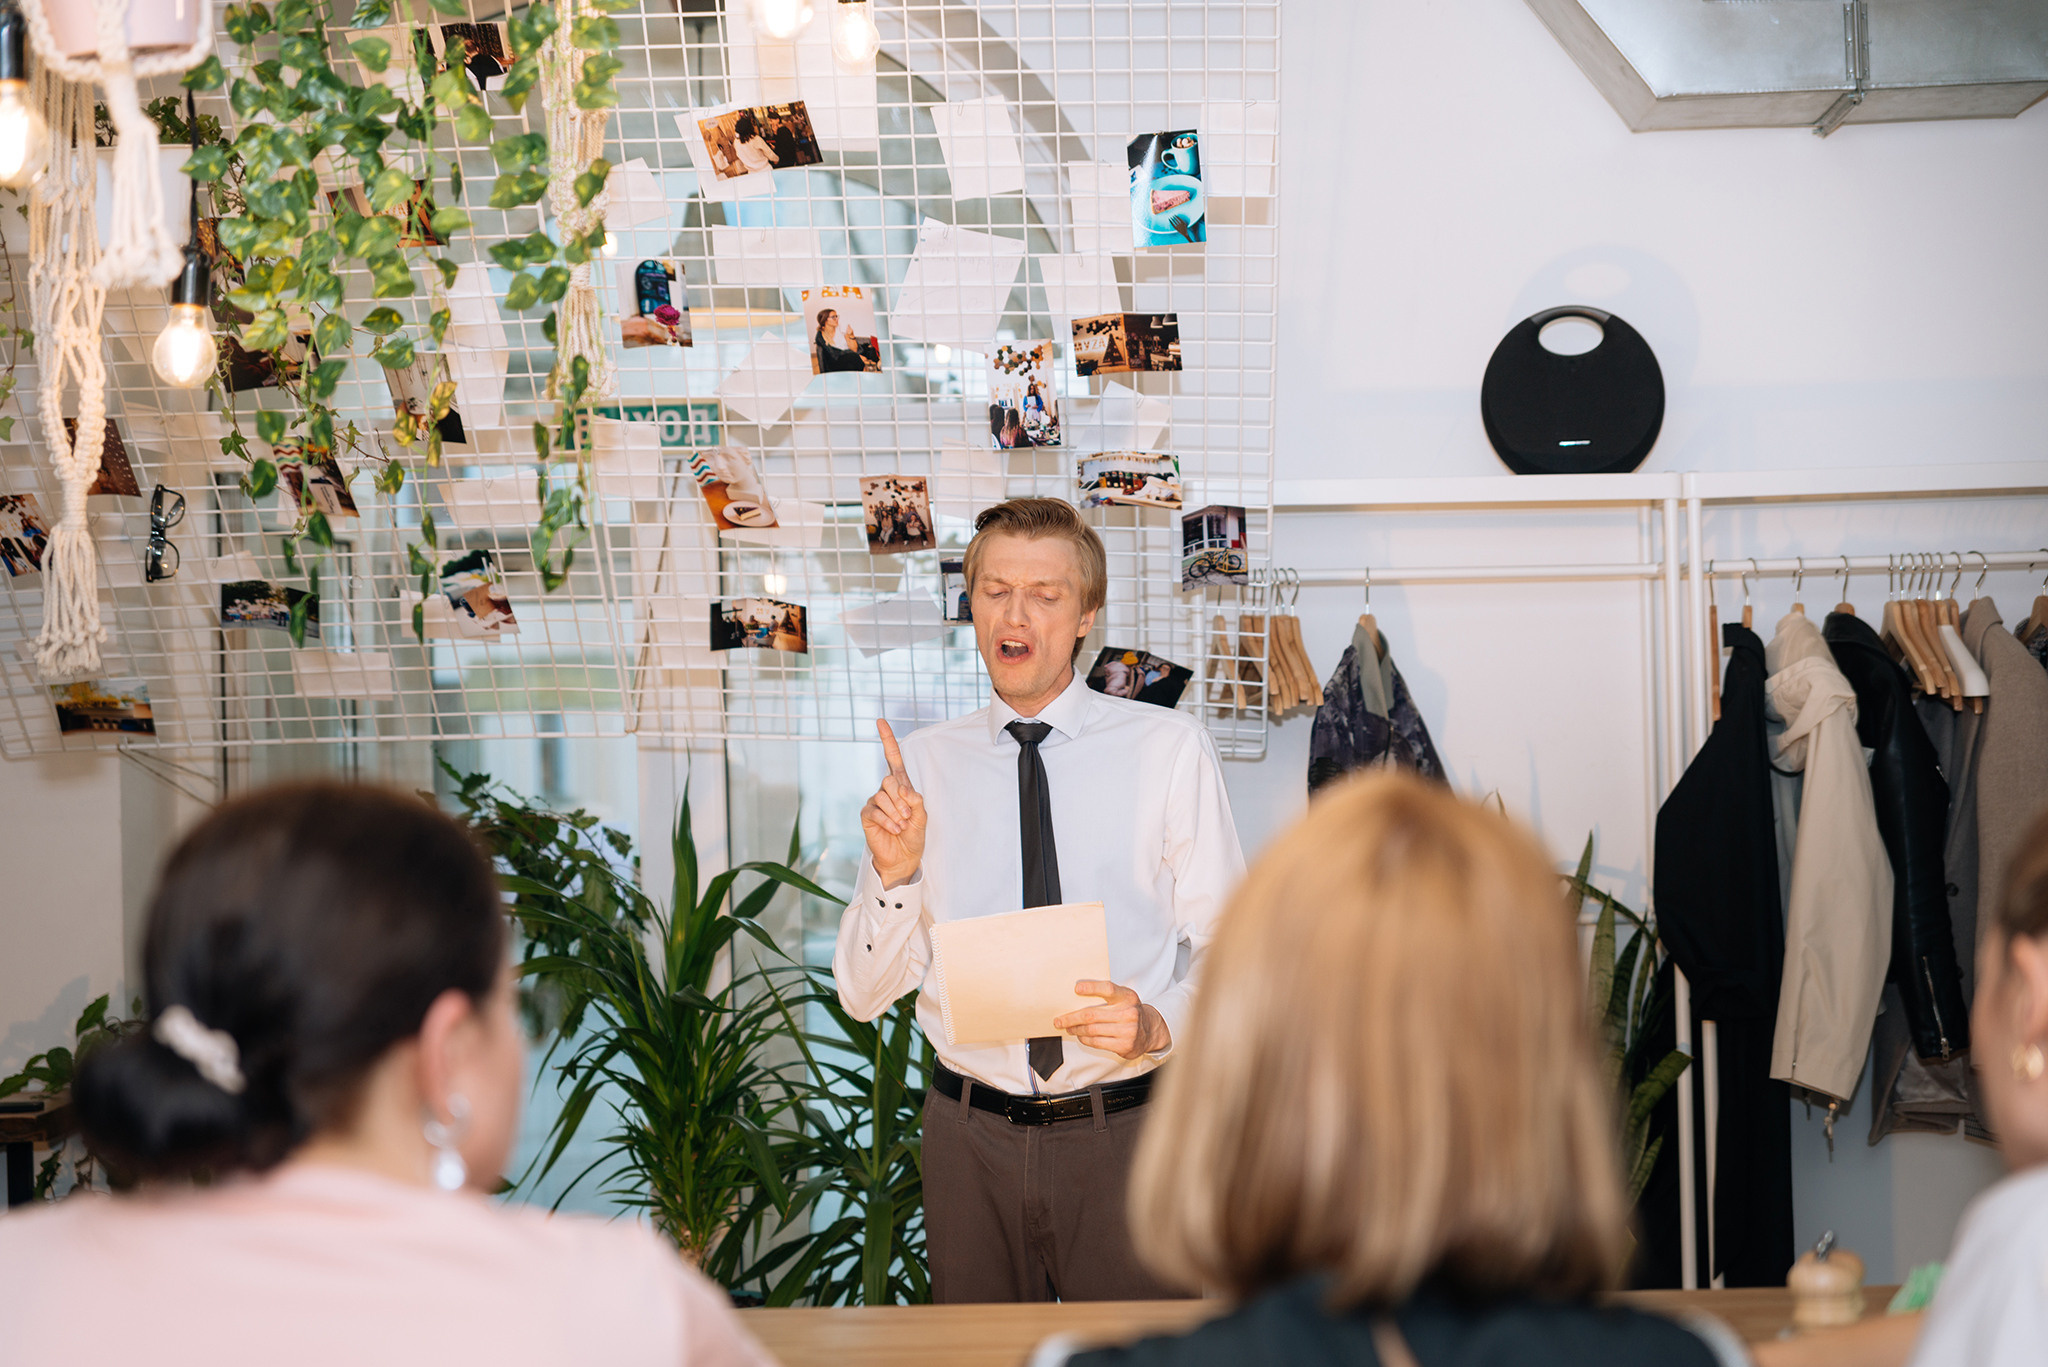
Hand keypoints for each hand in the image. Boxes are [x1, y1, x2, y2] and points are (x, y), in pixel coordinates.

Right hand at [860, 719, 925, 887]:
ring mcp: (874, 801)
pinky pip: (875, 811)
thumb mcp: (922, 817)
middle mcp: (886, 790)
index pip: (893, 758)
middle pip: (890, 780)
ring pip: (883, 796)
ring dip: (896, 813)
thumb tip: (904, 789)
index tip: (880, 721)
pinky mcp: (867, 814)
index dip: (887, 740)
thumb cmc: (913, 835)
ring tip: (901, 826)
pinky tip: (893, 829)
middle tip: (907, 817)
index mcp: (901, 786)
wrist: (903, 857)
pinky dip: (887, 821)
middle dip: (901, 800)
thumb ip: (916, 801)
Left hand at [1054, 980, 1168, 1059]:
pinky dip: (1084, 1039)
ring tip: (1068, 1028)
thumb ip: (1106, 996)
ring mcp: (1128, 1030)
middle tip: (1059, 1020)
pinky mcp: (1124, 1045)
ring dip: (1076, 1029)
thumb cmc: (1129, 1011)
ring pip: (1092, 1030)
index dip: (1092, 988)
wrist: (1150, 1030)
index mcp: (1127, 997)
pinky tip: (1080, 1036)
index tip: (1077, 988)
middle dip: (1072, 1018)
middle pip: (1092, 1014)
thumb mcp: (1124, 998)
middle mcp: (1129, 1013)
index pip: (1108, 989)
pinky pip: (1097, 1042)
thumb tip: (1076, 996)